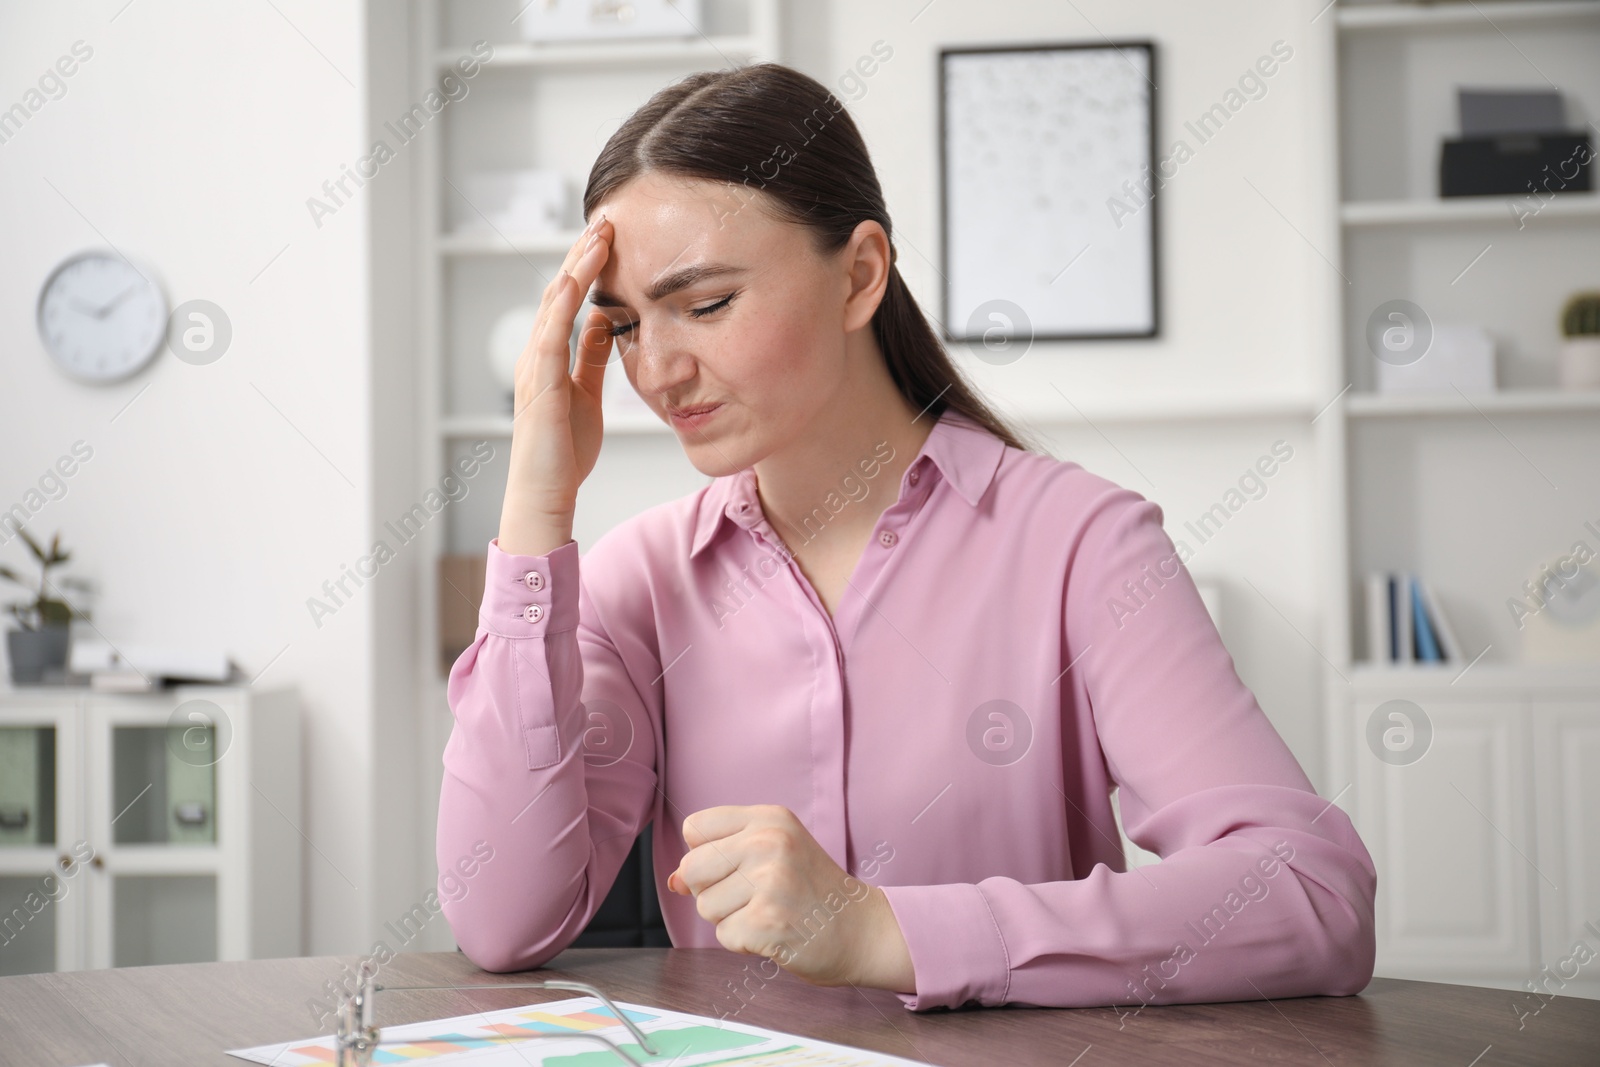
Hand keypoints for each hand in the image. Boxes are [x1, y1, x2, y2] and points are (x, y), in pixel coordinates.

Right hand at [497, 215, 616, 553]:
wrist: (545, 493)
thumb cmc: (564, 452)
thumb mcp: (586, 393)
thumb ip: (590, 357)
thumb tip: (603, 322)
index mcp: (549, 356)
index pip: (569, 298)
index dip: (588, 266)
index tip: (612, 235)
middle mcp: (536, 355)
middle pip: (559, 291)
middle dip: (582, 255)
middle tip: (607, 219)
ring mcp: (534, 368)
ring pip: (553, 305)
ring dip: (574, 269)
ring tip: (597, 237)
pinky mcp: (539, 386)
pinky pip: (549, 338)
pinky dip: (561, 307)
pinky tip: (574, 282)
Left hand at [667, 804, 914, 991]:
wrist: (860, 930)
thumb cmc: (811, 891)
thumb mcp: (772, 854)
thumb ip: (720, 858)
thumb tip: (673, 881)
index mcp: (769, 818)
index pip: (695, 828)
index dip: (705, 854)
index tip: (735, 867)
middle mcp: (768, 842)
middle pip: (692, 868)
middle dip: (712, 890)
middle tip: (752, 895)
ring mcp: (769, 882)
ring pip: (705, 906)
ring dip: (730, 918)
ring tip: (768, 912)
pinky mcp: (767, 922)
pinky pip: (723, 935)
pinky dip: (743, 942)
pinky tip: (773, 932)